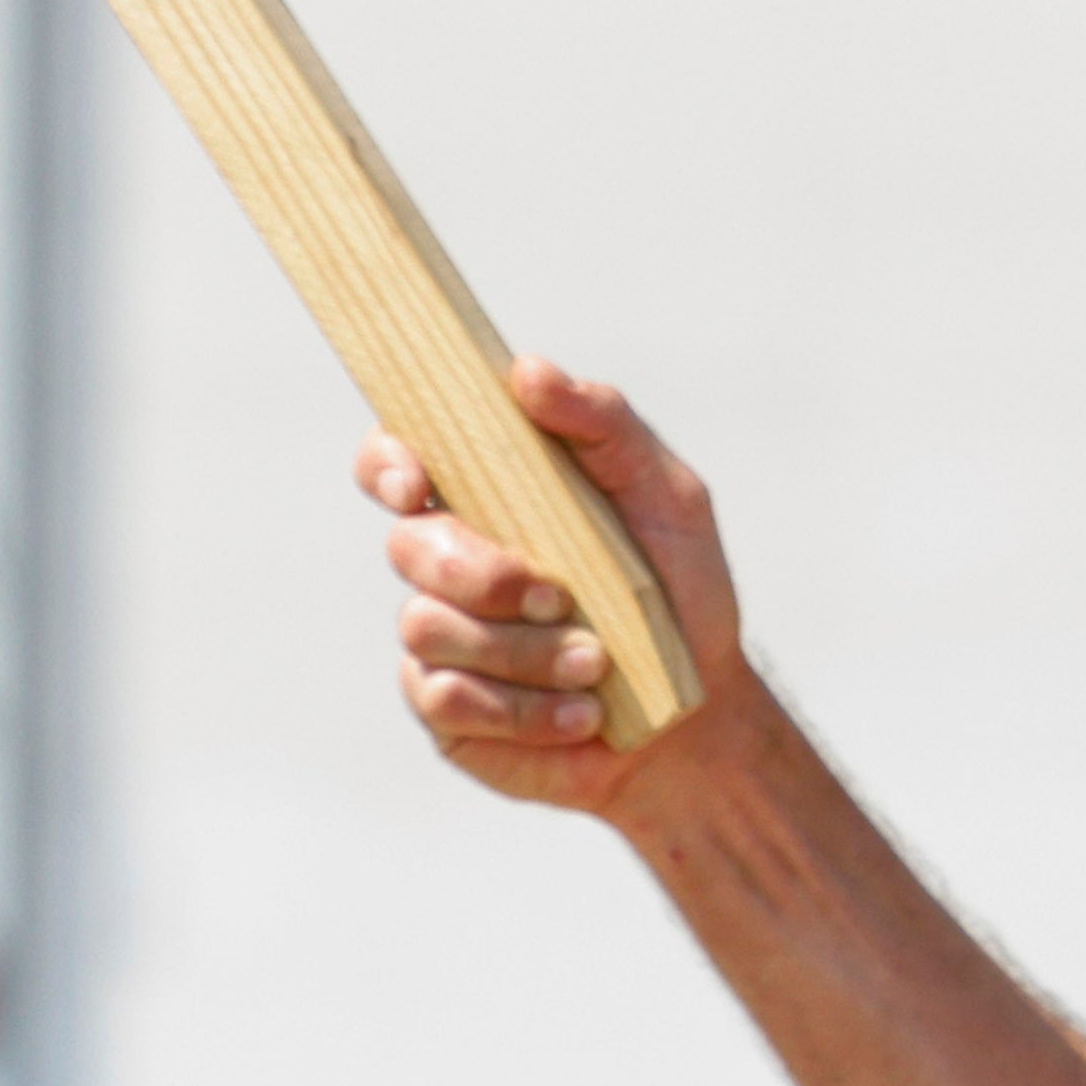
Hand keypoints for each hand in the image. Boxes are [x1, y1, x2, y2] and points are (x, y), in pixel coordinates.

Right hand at [358, 358, 753, 812]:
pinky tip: (583, 715)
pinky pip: (448, 700)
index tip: (420, 484)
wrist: (698, 713)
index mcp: (487, 497)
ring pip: (428, 627)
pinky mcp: (447, 713)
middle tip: (561, 597)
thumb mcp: (666, 494)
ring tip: (597, 664)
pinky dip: (525, 710)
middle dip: (484, 575)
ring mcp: (441, 638)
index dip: (387, 465)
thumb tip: (526, 370)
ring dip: (523, 651)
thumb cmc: (679, 590)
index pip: (395, 460)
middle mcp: (448, 562)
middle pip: (409, 547)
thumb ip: (603, 423)